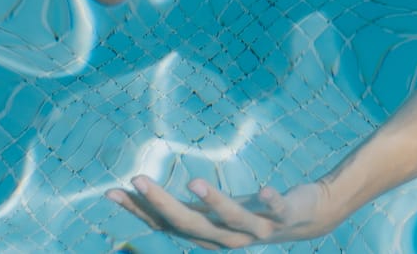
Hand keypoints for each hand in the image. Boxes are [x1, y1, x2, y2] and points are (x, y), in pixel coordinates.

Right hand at [108, 175, 342, 247]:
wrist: (305, 220)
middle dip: (161, 204)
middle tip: (137, 179)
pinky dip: (270, 200)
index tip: (110, 191)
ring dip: (213, 202)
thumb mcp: (211, 212)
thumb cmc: (249, 214)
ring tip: (193, 181)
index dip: (138, 210)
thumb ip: (181, 208)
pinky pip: (276, 209)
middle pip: (190, 224)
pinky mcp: (285, 215)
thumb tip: (140, 193)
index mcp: (206, 234)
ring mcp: (257, 228)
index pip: (166, 224)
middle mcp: (227, 237)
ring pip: (231, 219)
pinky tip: (263, 188)